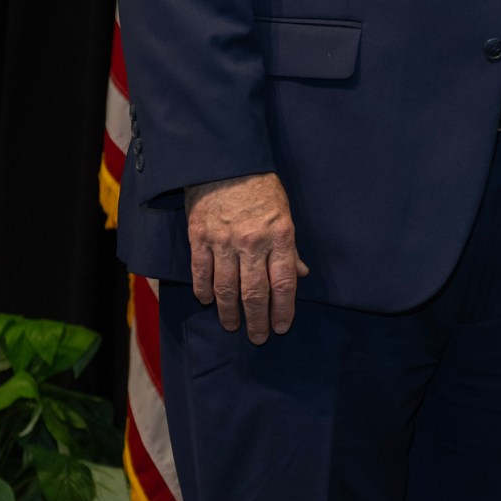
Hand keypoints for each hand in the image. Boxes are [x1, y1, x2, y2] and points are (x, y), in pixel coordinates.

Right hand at [184, 172, 308, 343]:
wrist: (225, 162)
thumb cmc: (262, 188)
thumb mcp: (285, 213)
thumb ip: (291, 247)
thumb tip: (301, 274)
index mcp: (279, 236)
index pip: (283, 283)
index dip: (283, 309)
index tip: (281, 327)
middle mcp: (252, 242)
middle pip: (255, 292)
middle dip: (257, 319)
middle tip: (257, 338)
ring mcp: (223, 241)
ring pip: (226, 288)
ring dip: (229, 312)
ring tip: (233, 326)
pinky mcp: (199, 237)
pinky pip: (200, 272)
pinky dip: (203, 290)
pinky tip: (207, 301)